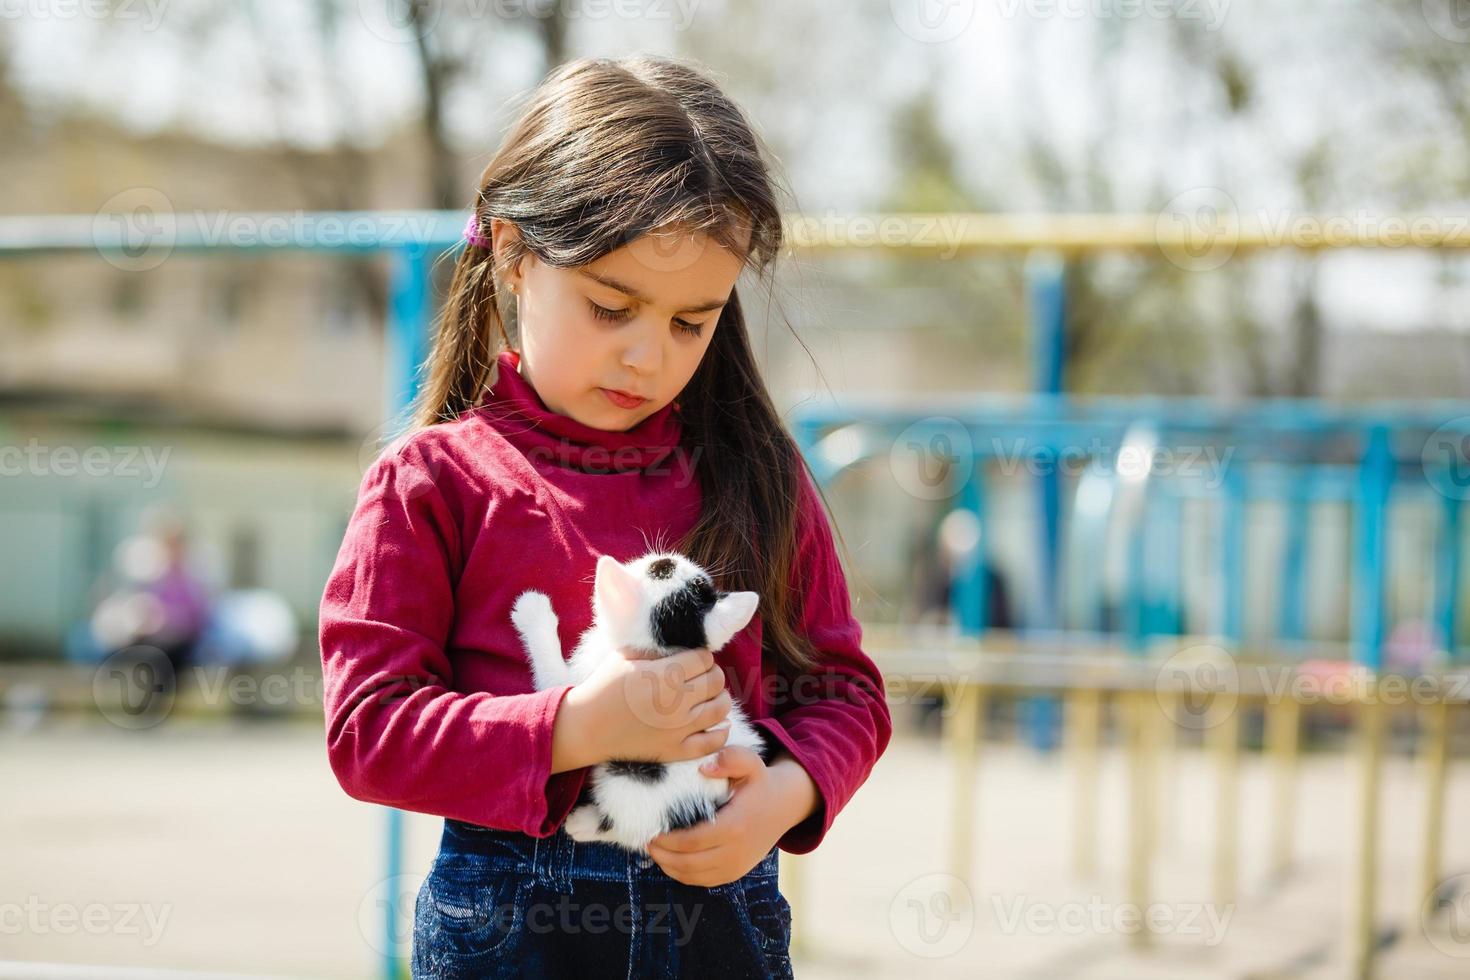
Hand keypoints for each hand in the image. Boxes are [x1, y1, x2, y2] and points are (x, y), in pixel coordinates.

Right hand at [552, 648, 731, 771]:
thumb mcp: (627, 655)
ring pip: (721, 708)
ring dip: (719, 698)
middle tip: (700, 676)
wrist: (586, 727)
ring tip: (709, 696)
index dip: (701, 656)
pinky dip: (720, 731)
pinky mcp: (676, 750)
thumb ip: (657, 647)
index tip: (692, 659)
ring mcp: (678, 728)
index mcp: (665, 674)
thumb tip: (684, 643)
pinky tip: (715, 723)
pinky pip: (713, 742)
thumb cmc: (604, 686)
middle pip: (716, 680)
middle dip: (712, 673)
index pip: (705, 658)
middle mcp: (676, 701)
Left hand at [646, 745, 818, 886]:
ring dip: (670, 867)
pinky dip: (683, 875)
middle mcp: (736, 852)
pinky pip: (704, 881)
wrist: (784, 806)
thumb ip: (730, 758)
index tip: (652, 831)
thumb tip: (704, 768)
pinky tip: (671, 861)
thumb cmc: (760, 782)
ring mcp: (736, 866)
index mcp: (735, 826)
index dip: (667, 841)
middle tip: (647, 842)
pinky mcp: (735, 873)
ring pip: (694, 877)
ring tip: (655, 851)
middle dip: (663, 855)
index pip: (692, 842)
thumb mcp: (751, 762)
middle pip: (689, 863)